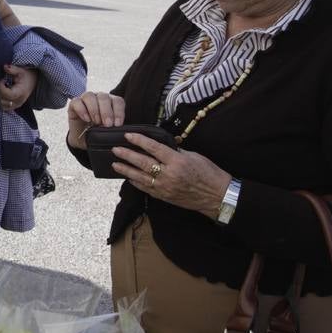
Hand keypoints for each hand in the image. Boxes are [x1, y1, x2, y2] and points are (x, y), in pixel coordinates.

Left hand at [0, 65, 36, 111]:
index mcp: (21, 92)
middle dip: (0, 90)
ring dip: (0, 96)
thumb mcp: (21, 70)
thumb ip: (12, 69)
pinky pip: (5, 107)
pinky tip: (4, 93)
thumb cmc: (27, 75)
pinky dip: (2, 101)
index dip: (1, 87)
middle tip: (3, 83)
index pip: (8, 94)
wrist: (34, 81)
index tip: (2, 80)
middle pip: (3, 100)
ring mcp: (17, 104)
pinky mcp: (15, 106)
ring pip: (3, 104)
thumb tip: (5, 66)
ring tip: (4, 88)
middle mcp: (19, 100)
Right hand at [66, 91, 124, 147]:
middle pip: (103, 97)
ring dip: (94, 109)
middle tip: (107, 125)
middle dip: (106, 112)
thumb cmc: (99, 133)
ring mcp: (85, 99)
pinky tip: (86, 119)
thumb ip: (114, 127)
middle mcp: (98, 98)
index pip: (117, 101)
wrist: (84, 139)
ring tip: (96, 122)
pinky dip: (82, 110)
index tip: (117, 124)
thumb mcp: (109, 131)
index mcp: (111, 102)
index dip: (119, 111)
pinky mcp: (74, 104)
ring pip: (89, 96)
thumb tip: (118, 127)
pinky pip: (76, 101)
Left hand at [111, 132, 231, 218]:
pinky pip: (145, 188)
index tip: (128, 135)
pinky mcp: (164, 196)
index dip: (140, 141)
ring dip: (126, 170)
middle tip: (115, 149)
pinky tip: (128, 177)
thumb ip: (176, 151)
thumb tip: (161, 146)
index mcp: (177, 161)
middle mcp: (168, 174)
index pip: (154, 148)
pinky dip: (135, 182)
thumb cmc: (209, 173)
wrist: (217, 196)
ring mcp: (164, 187)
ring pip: (140, 177)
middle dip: (127, 155)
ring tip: (115, 164)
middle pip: (143, 162)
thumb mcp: (194, 156)